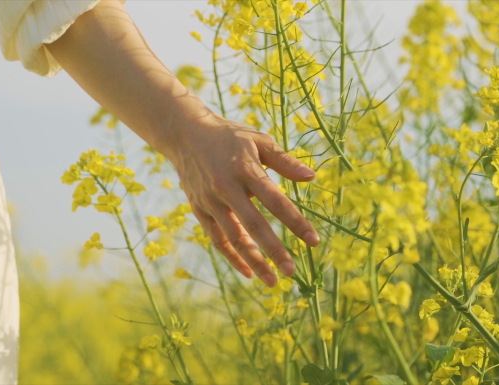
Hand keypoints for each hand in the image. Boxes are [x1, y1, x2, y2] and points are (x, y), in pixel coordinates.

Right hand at [166, 112, 319, 286]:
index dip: (295, 222)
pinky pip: (217, 239)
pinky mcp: (199, 209)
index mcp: (245, 169)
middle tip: (291, 271)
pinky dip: (232, 257)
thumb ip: (284, 161)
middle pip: (253, 224)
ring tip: (272, 280)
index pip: (276, 200)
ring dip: (253, 261)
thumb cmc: (229, 137)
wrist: (185, 134)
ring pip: (233, 237)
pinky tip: (248, 272)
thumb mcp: (258, 140)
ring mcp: (210, 201)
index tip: (313, 241)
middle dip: (273, 250)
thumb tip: (311, 177)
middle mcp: (226, 187)